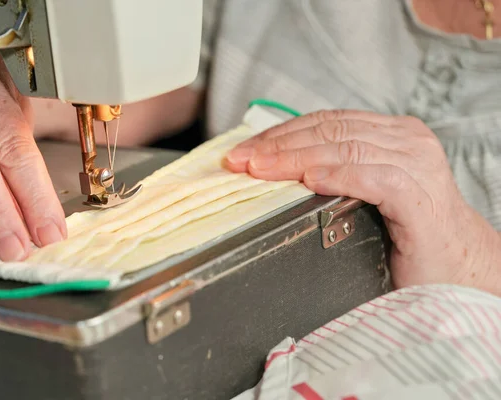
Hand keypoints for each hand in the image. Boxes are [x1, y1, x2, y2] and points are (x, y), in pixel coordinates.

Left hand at [225, 110, 500, 294]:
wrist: (457, 272)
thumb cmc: (405, 237)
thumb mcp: (364, 194)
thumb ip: (333, 175)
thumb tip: (274, 172)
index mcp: (390, 135)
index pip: (325, 122)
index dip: (280, 133)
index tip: (243, 150)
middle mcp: (405, 140)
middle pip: (328, 130)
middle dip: (277, 144)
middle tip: (239, 160)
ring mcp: (415, 164)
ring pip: (343, 147)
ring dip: (293, 158)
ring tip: (258, 169)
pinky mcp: (419, 195)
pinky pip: (370, 177)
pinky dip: (334, 175)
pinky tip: (306, 180)